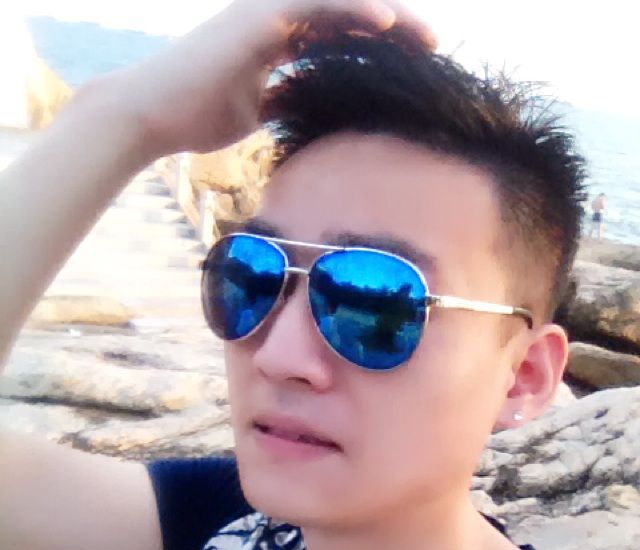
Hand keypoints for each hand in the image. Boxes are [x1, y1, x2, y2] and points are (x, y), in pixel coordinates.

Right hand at [107, 0, 436, 158]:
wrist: (152, 115)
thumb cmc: (198, 115)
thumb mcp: (256, 111)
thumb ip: (284, 99)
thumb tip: (309, 107)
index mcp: (277, 38)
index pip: (339, 35)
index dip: (377, 45)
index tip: (413, 66)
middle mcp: (275, 18)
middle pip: (347, 16)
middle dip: (394, 30)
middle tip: (435, 48)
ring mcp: (264, 13)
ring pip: (337, 4)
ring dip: (385, 18)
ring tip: (426, 37)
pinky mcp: (255, 18)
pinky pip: (314, 7)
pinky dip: (350, 12)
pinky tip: (386, 23)